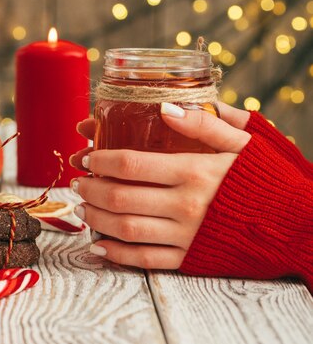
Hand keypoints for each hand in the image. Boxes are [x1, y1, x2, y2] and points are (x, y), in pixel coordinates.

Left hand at [69, 102, 251, 268]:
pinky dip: (116, 254)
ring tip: (82, 207)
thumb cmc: (268, 178)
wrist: (298, 225)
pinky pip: (145, 260)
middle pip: (119, 196)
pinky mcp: (190, 259)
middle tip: (77, 182)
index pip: (130, 164)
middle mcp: (185, 205)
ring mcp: (186, 236)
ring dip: (95, 217)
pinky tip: (98, 245)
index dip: (100, 159)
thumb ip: (205, 122)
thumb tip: (164, 108)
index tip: (87, 155)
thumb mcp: (244, 141)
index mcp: (193, 171)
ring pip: (125, 228)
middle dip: (89, 188)